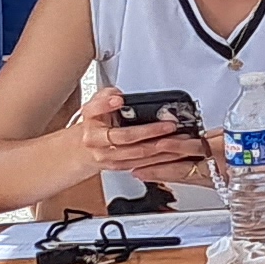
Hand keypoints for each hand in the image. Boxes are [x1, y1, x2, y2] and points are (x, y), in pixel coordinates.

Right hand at [69, 88, 208, 187]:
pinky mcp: (120, 167)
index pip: (98, 114)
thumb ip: (105, 97)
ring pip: (138, 154)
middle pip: (126, 137)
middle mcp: (98, 144)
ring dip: (161, 148)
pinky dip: (160, 159)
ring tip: (179, 139)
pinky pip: (143, 164)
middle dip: (151, 132)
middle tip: (169, 125)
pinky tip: (173, 153)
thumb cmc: (94, 125)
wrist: (85, 150)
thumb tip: (117, 96)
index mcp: (91, 126)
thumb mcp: (94, 106)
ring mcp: (109, 158)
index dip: (107, 106)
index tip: (119, 100)